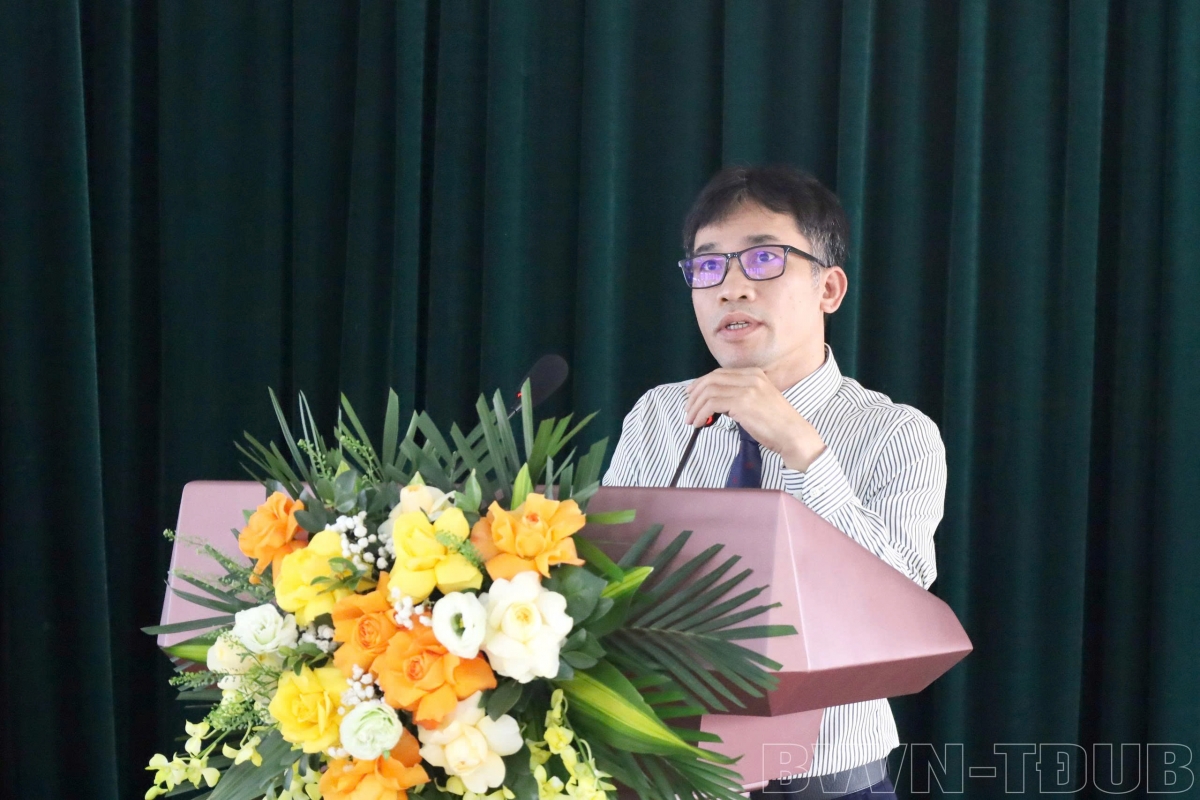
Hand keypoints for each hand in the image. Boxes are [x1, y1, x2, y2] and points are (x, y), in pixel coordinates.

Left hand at [683, 368, 826, 471]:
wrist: (793, 434)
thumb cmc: (776, 424)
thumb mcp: (758, 401)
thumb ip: (739, 395)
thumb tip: (713, 402)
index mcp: (754, 374)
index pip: (719, 373)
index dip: (701, 383)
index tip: (691, 395)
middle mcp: (750, 377)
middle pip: (711, 379)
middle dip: (694, 395)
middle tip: (688, 409)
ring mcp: (747, 388)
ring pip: (708, 391)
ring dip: (695, 407)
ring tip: (691, 420)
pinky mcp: (743, 402)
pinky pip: (712, 404)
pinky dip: (701, 413)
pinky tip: (700, 423)